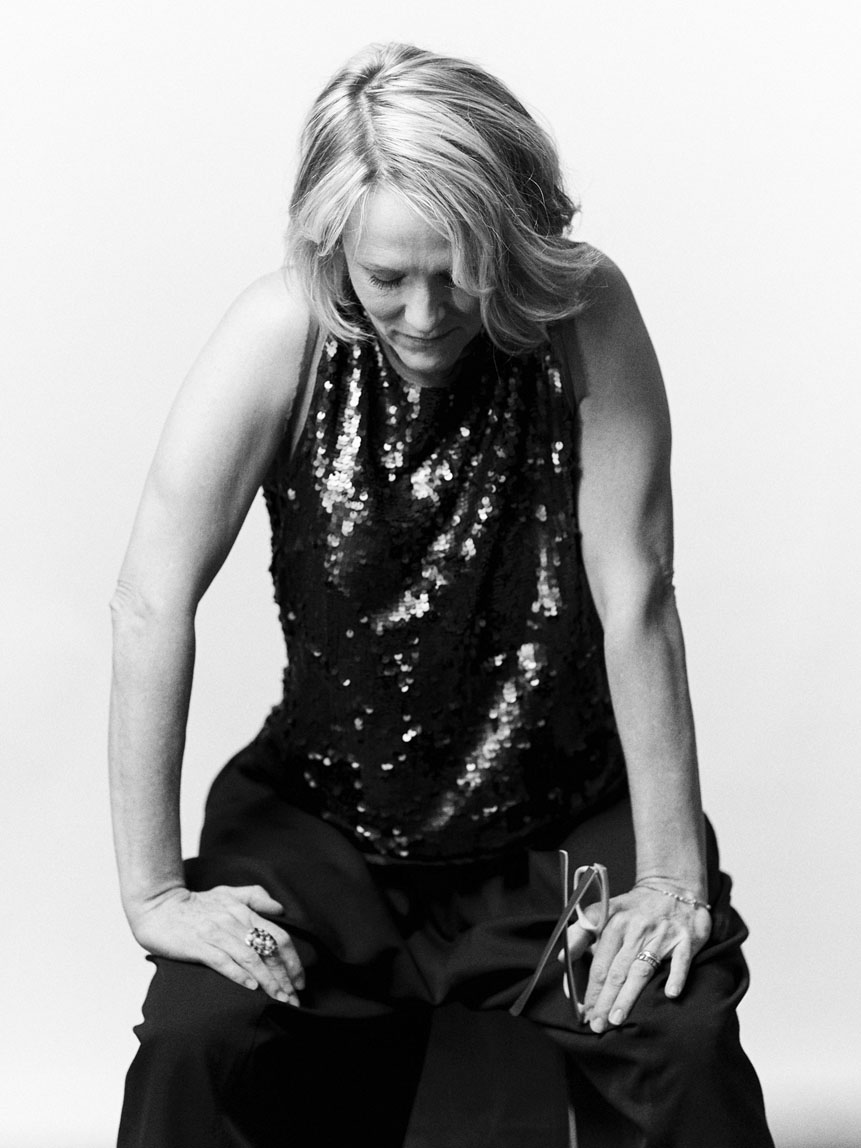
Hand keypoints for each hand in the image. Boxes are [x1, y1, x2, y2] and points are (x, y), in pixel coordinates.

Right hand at [128, 884, 304, 1003]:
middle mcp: (234, 922)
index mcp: (244, 912)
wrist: (159, 906)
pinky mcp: (198, 945)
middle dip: (285, 977)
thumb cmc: (195, 903)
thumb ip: (255, 897)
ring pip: (250, 958)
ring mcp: (216, 934)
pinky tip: (251, 988)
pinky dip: (239, 974)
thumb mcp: (228, 893)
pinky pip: (223, 961)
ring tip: (279, 999)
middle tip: (295, 999)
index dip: (293, 959)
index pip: (278, 936)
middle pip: (268, 950)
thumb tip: (279, 909)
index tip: (300, 980)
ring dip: (268, 981)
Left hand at [563, 884, 711, 1032]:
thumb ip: (581, 933)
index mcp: (614, 924)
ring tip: (616, 1018)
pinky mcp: (686, 940)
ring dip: (628, 995)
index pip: (599, 963)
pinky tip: (670, 994)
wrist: (672, 888)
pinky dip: (676, 976)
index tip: (583, 1011)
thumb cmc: (635, 908)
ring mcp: (662, 935)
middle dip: (604, 1000)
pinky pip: (681, 960)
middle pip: (617, 971)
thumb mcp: (605, 911)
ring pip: (641, 970)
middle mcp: (636, 930)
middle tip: (596, 1024)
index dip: (590, 989)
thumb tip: (560, 957)